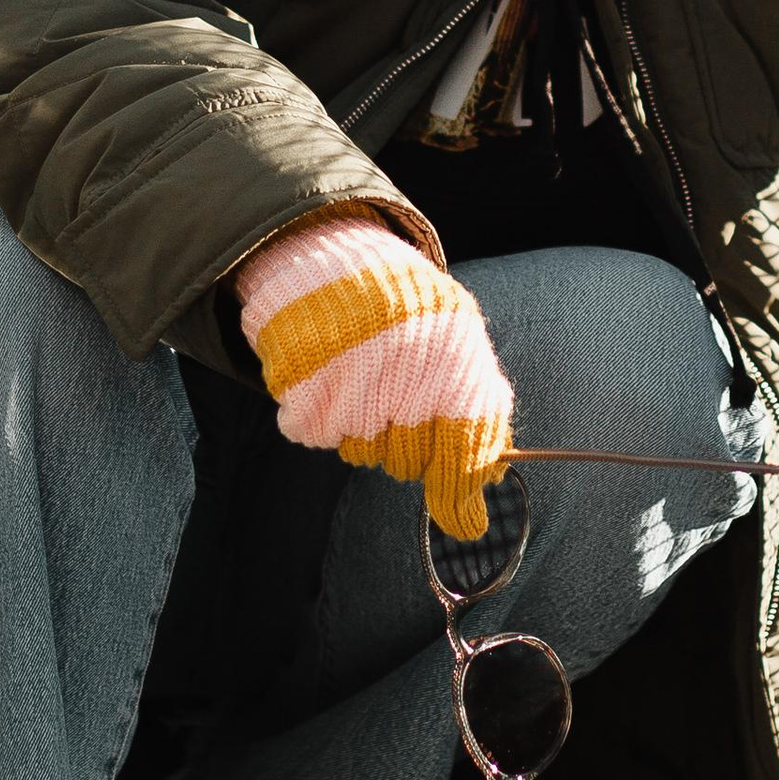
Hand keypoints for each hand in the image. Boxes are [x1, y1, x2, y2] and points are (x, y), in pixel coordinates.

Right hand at [235, 215, 512, 540]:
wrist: (336, 260)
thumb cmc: (409, 313)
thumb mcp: (460, 347)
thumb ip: (479, 423)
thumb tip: (478, 509)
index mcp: (453, 353)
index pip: (465, 446)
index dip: (461, 489)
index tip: (464, 519)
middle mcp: (402, 369)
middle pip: (408, 461)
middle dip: (408, 444)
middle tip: (399, 402)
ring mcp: (346, 378)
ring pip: (361, 452)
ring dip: (364, 428)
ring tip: (363, 377)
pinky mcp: (299, 384)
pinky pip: (316, 435)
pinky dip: (322, 415)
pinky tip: (332, 375)